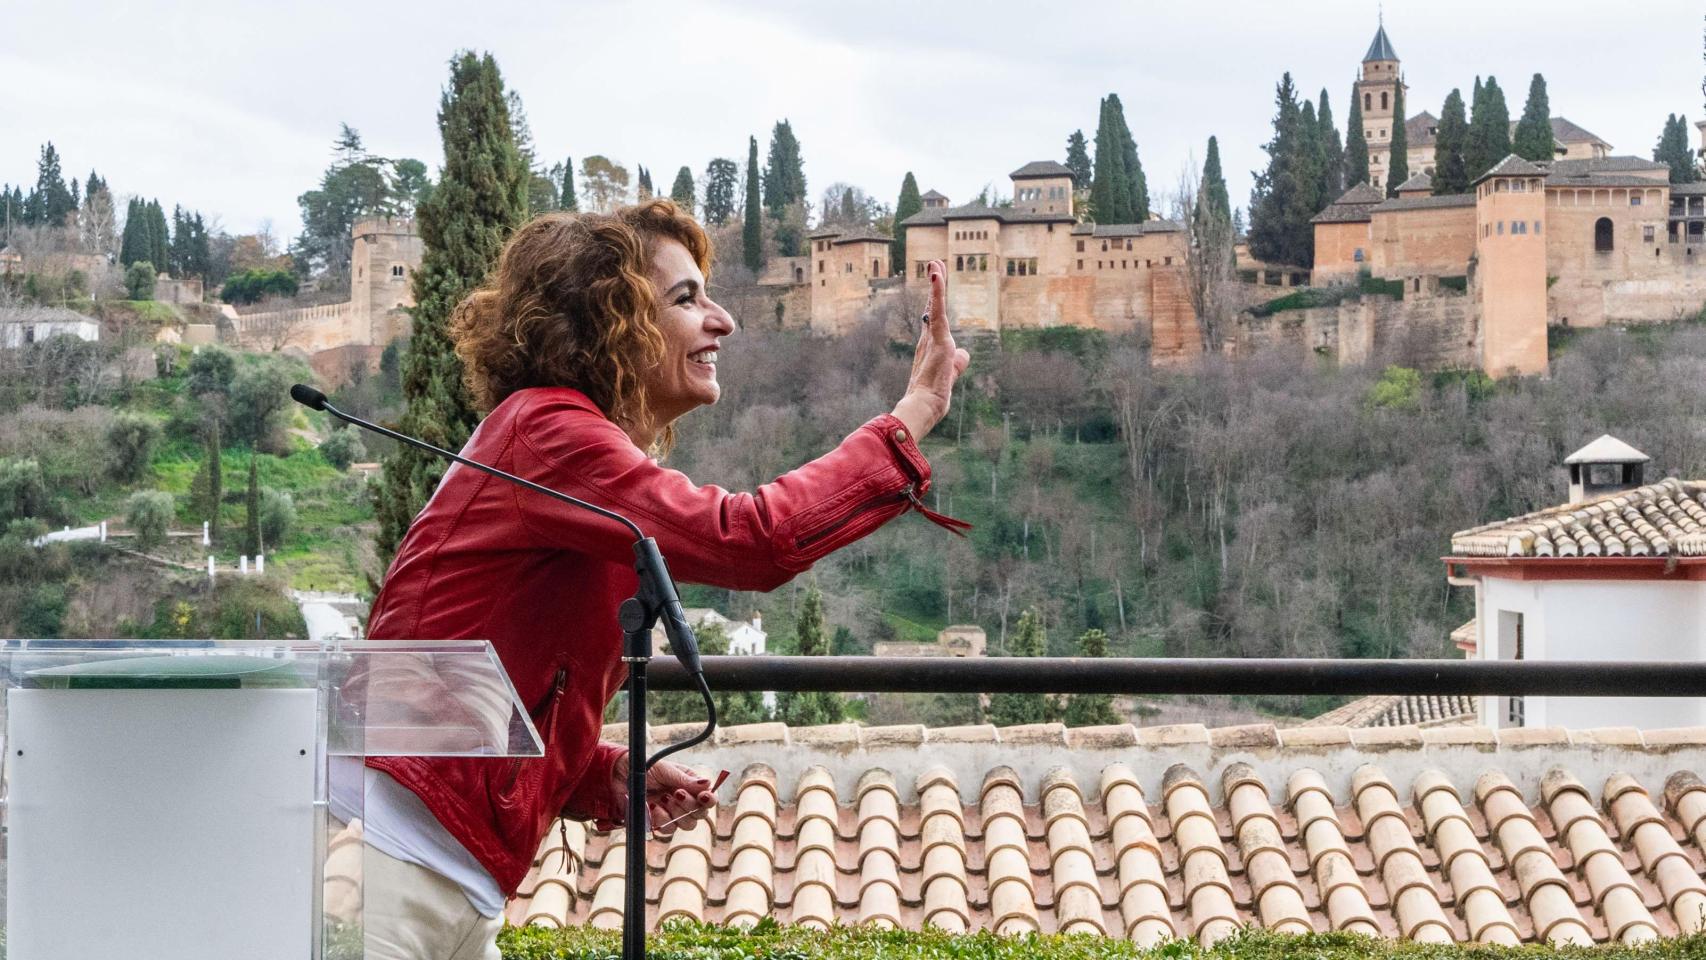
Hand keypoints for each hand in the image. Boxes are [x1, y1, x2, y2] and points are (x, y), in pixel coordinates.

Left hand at [609, 755, 714, 835]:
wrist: (620, 776)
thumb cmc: (645, 768)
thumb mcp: (666, 770)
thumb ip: (686, 780)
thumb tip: (708, 784)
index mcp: (691, 786)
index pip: (709, 798)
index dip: (709, 800)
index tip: (703, 797)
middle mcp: (685, 802)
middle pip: (700, 815)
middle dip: (690, 805)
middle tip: (676, 793)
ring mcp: (672, 814)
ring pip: (687, 825)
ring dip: (676, 812)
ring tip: (662, 798)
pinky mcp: (659, 823)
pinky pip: (668, 829)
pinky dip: (661, 818)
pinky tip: (652, 806)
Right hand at [892, 260, 970, 440]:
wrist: (924, 406)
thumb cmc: (933, 396)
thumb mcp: (951, 375)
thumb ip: (958, 363)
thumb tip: (964, 353)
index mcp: (931, 346)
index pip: (933, 318)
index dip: (934, 301)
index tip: (934, 284)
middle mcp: (929, 338)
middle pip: (932, 307)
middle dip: (935, 285)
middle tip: (934, 264)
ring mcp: (934, 337)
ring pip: (935, 305)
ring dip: (937, 283)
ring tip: (936, 262)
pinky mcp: (939, 337)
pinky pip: (937, 310)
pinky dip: (937, 291)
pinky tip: (937, 274)